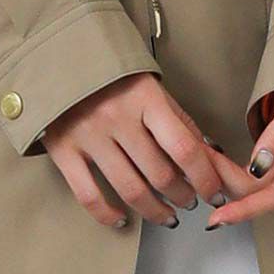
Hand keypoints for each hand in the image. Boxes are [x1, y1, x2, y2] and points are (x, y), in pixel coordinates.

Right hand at [39, 72, 230, 227]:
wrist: (58, 55)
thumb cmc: (112, 74)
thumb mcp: (151, 87)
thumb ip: (178, 121)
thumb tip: (210, 157)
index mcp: (145, 97)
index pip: (184, 149)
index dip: (205, 178)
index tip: (214, 192)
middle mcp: (117, 117)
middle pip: (160, 174)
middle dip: (183, 195)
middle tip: (189, 201)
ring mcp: (89, 135)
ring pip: (131, 190)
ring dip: (156, 211)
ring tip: (167, 215)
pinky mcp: (63, 149)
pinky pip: (89, 195)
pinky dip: (109, 215)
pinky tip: (123, 219)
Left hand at [205, 87, 273, 227]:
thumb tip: (260, 168)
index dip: (246, 208)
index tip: (218, 216)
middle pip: (262, 190)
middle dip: (226, 185)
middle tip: (195, 167)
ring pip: (256, 182)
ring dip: (226, 178)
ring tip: (198, 166)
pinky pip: (256, 168)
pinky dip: (233, 168)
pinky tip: (215, 163)